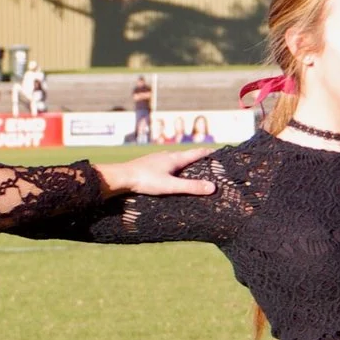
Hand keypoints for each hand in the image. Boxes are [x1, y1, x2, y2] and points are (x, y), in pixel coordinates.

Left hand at [95, 147, 215, 196]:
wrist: (120, 177)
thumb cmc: (145, 180)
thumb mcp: (171, 185)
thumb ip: (191, 187)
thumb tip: (213, 187)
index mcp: (174, 158)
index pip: (196, 153)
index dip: (208, 153)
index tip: (218, 152)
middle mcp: (166, 155)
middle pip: (186, 155)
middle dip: (197, 157)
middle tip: (207, 160)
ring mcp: (156, 159)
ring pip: (174, 158)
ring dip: (184, 162)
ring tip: (189, 167)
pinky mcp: (147, 164)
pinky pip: (164, 163)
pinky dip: (172, 166)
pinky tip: (168, 172)